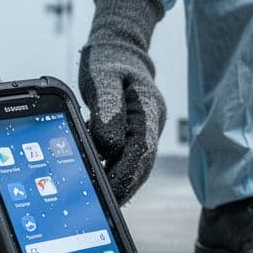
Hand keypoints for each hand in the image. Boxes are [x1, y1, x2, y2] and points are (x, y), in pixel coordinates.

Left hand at [78, 0, 165, 203]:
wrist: (118, 46)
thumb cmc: (108, 59)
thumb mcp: (102, 78)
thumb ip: (107, 110)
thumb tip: (109, 146)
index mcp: (147, 108)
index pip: (142, 149)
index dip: (127, 174)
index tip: (110, 191)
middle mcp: (151, 121)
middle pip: (143, 163)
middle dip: (124, 186)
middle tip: (104, 206)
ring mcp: (145, 127)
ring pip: (137, 163)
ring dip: (121, 182)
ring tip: (102, 201)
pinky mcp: (134, 131)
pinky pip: (128, 156)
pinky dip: (116, 171)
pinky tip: (101, 182)